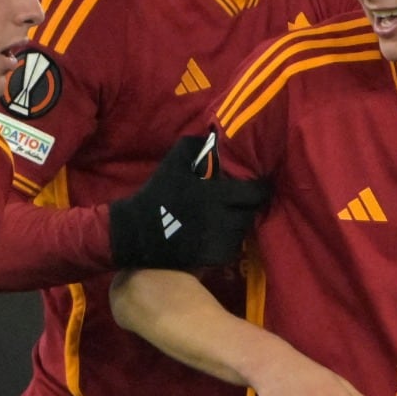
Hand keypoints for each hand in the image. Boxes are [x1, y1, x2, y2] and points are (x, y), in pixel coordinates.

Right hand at [108, 134, 270, 268]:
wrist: (137, 233)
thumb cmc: (156, 195)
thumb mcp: (173, 163)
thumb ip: (195, 147)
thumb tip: (214, 137)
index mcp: (216, 195)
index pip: (255, 193)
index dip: (259, 188)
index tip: (256, 185)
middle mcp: (222, 219)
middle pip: (251, 212)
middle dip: (247, 206)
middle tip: (237, 201)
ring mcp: (219, 240)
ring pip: (242, 231)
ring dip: (237, 223)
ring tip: (224, 217)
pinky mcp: (213, 258)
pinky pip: (231, 248)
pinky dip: (227, 241)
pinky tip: (214, 234)